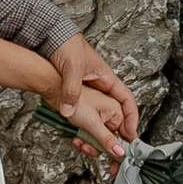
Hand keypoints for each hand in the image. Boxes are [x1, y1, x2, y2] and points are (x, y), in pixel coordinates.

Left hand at [50, 35, 136, 161]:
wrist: (50, 36)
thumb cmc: (67, 44)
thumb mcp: (72, 68)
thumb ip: (72, 90)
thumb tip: (69, 111)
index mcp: (107, 78)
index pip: (127, 100)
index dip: (132, 118)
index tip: (131, 134)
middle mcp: (100, 85)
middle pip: (114, 112)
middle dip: (116, 131)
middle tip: (114, 147)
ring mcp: (88, 91)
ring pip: (99, 116)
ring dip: (98, 131)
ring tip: (95, 144)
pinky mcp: (75, 94)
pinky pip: (84, 114)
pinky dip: (83, 125)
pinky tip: (79, 133)